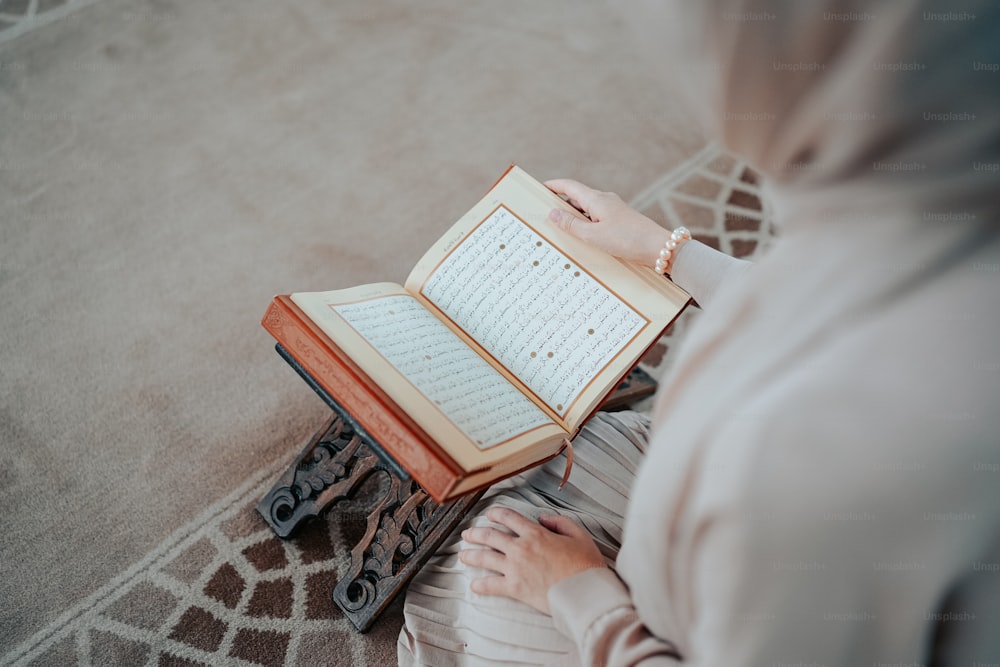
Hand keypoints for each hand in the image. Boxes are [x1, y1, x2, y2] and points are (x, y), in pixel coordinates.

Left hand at [458, 506, 606, 613]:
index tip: (489, 514)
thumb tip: (544, 518)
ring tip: (463, 554)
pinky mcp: (515, 588)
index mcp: (536, 533)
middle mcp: (521, 548)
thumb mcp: (579, 535)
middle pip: (490, 536)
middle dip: (476, 533)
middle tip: (468, 534)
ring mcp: (515, 568)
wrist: (585, 593)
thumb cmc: (585, 565)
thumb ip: (560, 522)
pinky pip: (491, 585)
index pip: (509, 518)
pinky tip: (474, 585)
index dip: (496, 513)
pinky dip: (480, 585)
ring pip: (485, 557)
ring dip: (471, 555)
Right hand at [545, 178, 671, 266]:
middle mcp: (604, 200)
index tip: (541, 186)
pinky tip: (583, 234)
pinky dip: (585, 222)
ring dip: (573, 214)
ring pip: (587, 208)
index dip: (554, 185)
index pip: (570, 186)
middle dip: (561, 201)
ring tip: (559, 225)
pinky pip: (596, 217)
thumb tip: (552, 213)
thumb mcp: (593, 235)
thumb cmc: (626, 239)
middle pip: (578, 196)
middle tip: (545, 209)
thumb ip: (571, 224)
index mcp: (596, 199)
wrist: (658, 247)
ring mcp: (613, 209)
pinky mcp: (620, 220)